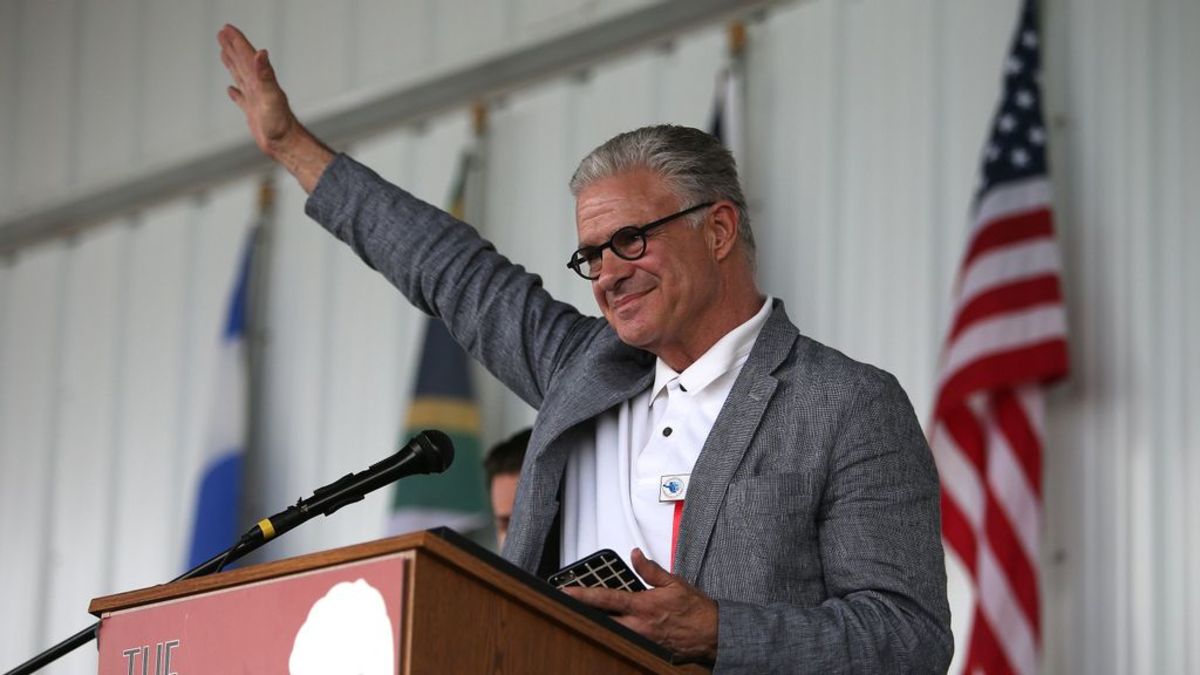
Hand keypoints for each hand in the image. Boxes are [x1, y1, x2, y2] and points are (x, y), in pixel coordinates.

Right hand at [218, 24, 296, 156]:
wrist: (285, 144)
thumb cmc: (280, 123)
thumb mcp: (271, 96)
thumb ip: (265, 74)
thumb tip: (261, 52)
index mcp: (260, 80)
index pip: (246, 55)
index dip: (236, 41)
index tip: (226, 28)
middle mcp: (258, 87)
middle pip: (242, 62)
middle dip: (232, 47)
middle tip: (222, 33)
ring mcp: (255, 99)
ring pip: (240, 77)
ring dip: (232, 64)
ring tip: (224, 53)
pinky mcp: (253, 113)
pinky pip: (241, 99)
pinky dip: (235, 93)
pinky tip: (231, 90)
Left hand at [563, 548, 717, 662]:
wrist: (712, 634)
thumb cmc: (696, 610)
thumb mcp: (673, 583)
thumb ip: (650, 570)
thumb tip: (636, 556)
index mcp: (643, 605)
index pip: (606, 599)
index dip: (583, 595)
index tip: (567, 592)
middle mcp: (639, 625)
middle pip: (601, 620)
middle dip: (583, 613)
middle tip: (567, 605)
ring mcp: (641, 640)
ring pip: (610, 632)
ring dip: (597, 623)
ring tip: (583, 615)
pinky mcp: (646, 649)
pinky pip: (624, 641)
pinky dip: (614, 634)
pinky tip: (609, 629)